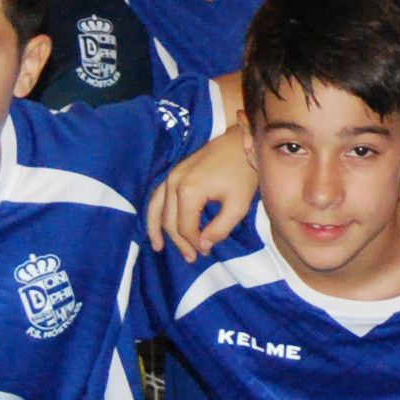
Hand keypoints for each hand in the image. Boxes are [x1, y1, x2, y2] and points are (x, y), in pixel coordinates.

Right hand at [148, 127, 257, 255]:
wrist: (241, 141)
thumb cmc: (244, 172)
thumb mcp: (238, 205)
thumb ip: (220, 228)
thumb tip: (202, 245)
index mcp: (189, 192)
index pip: (184, 227)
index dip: (194, 243)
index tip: (206, 252)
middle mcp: (174, 183)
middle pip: (169, 221)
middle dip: (180, 242)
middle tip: (191, 258)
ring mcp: (171, 175)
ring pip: (157, 209)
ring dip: (158, 229)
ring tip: (159, 247)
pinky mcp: (174, 170)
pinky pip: (157, 196)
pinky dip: (155, 212)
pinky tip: (158, 224)